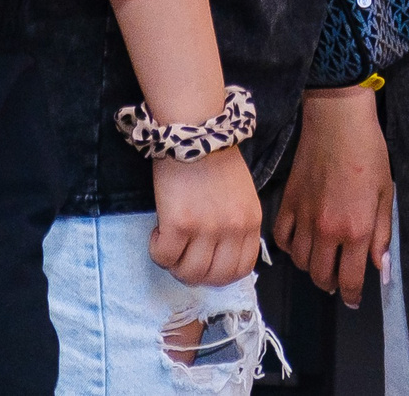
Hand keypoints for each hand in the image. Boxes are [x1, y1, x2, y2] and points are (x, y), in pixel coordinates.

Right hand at [147, 144, 263, 287]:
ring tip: (169, 242)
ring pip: (189, 273)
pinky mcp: (179, 223)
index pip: (241, 270)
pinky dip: (157, 250)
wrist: (195, 130)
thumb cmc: (214, 159)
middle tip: (182, 255)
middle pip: (215, 278)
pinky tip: (158, 231)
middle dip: (195, 273)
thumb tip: (220, 254)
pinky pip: (164, 257)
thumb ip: (236, 224)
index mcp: (251, 222)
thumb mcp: (240, 196)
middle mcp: (233, 229)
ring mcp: (207, 228)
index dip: (219, 274)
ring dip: (174, 264)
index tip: (205, 262)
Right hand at [272, 86, 391, 306]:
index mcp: (356, 230)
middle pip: (322, 276)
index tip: (353, 300)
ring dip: (312, 268)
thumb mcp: (385, 194)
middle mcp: (327, 231)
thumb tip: (380, 267)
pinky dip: (290, 247)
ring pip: (301, 262)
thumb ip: (382, 235)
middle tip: (339, 281)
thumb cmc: (369, 153)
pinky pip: (282, 239)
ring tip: (322, 261)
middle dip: (332, 285)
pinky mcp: (287, 203)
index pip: (351, 278)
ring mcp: (304, 218)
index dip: (352, 295)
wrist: (337, 121)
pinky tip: (301, 242)